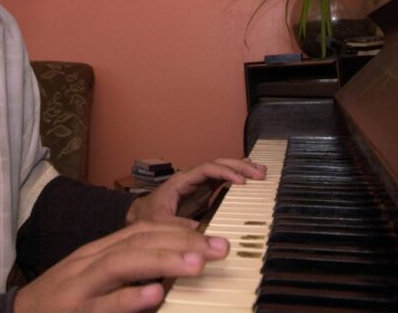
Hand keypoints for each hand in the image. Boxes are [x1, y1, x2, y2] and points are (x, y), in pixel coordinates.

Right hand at [13, 221, 229, 311]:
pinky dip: (129, 299)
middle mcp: (90, 262)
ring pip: (122, 265)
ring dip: (162, 262)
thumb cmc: (61, 301)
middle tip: (220, 248)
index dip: (177, 228)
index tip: (208, 232)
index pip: (141, 230)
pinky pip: (104, 306)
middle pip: (138, 241)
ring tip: (197, 264)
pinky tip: (153, 296)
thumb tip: (167, 269)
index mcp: (98, 252)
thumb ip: (126, 270)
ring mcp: (81, 288)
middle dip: (182, 242)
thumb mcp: (93, 278)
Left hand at [126, 158, 266, 224]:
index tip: (241, 182)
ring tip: (260, 171)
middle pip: (218, 165)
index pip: (206, 169)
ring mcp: (198, 185)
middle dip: (239, 167)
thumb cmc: (146, 217)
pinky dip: (235, 178)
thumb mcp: (160, 223)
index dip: (224, 173)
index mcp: (181, 181)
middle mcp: (191, 179)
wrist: (137, 218)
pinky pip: (221, 182)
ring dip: (240, 169)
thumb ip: (179, 227)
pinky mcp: (202, 194)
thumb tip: (205, 232)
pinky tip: (249, 177)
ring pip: (222, 171)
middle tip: (259, 173)